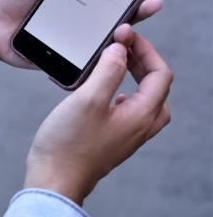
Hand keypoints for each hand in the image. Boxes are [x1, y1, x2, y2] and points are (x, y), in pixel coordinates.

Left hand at [0, 0, 164, 67]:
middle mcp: (88, 12)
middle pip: (123, 11)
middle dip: (141, 5)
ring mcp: (80, 35)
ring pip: (111, 37)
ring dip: (125, 30)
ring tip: (128, 23)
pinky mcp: (69, 56)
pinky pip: (90, 59)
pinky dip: (102, 54)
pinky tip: (109, 47)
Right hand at [23, 26, 172, 204]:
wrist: (54, 180)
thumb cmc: (68, 143)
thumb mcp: (88, 99)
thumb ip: (108, 70)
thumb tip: (120, 49)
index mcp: (142, 114)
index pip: (160, 74)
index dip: (145, 50)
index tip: (123, 36)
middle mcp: (141, 127)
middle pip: (157, 87)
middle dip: (142, 61)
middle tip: (121, 46)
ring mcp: (128, 137)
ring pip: (146, 100)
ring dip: (135, 78)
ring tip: (115, 65)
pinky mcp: (112, 141)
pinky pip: (129, 111)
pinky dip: (123, 93)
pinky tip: (104, 94)